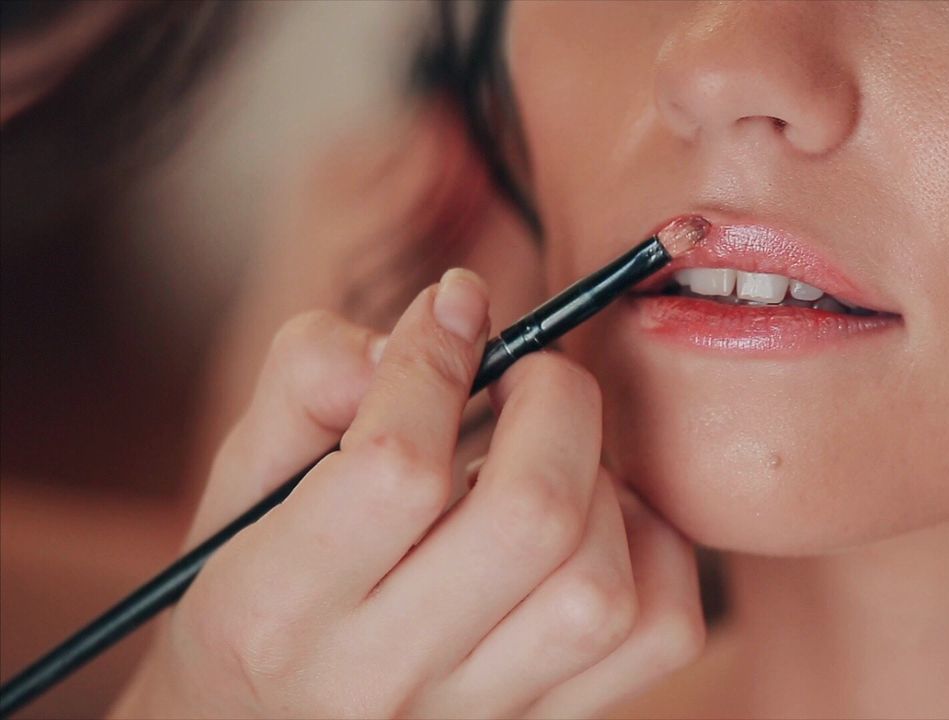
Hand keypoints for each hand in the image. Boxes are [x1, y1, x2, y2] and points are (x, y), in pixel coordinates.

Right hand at [111, 270, 704, 718]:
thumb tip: (444, 321)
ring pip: (602, 584)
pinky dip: (655, 552)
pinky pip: (659, 632)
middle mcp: (379, 677)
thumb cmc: (258, 591)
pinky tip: (599, 525)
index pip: (398, 469)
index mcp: (276, 609)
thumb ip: (314, 379)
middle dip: (552, 400)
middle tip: (526, 375)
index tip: (455, 307)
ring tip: (554, 459)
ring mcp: (474, 718)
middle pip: (531, 515)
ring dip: (602, 483)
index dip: (439, 359)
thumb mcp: (245, 480)